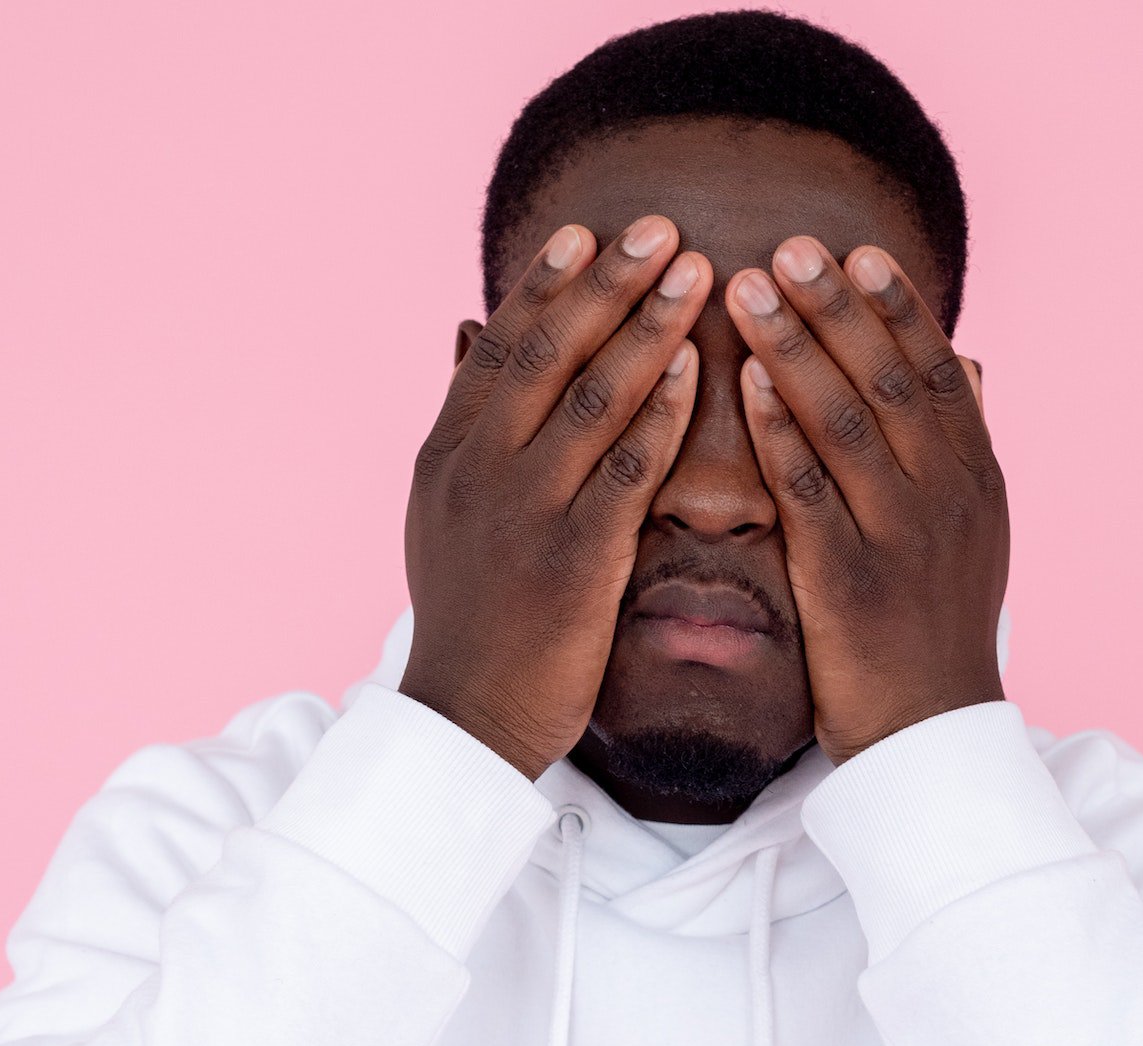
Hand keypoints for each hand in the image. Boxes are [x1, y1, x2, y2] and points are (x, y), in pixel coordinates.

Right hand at [398, 215, 713, 777]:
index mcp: (446, 454)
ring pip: (591, 399)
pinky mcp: (573, 561)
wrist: (466, 720)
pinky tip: (697, 368)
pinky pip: (626, 471)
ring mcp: (523, 513)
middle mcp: (477, 471)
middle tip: (659, 227)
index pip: (499, 347)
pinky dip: (661, 414)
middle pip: (546, 354)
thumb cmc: (470, 619)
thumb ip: (466, 425)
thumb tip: (466, 335)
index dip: (545, 286)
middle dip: (606, 285)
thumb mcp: (445, 513)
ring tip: (696, 273)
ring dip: (648, 328)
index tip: (589, 232)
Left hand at [725, 238, 1007, 763]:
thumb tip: (969, 359)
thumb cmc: (939, 624)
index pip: (934, 371)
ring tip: (746, 289)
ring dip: (796, 347)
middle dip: (836, 308)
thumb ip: (964, 441)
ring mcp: (900, 536)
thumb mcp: (975, 529)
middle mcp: (946, 496)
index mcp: (976, 476)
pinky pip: (809, 491)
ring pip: (847, 422)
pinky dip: (778, 431)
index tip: (854, 250)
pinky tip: (744, 383)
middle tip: (788, 246)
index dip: (895, 307)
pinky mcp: (848, 579)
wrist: (930, 731)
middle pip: (888, 379)